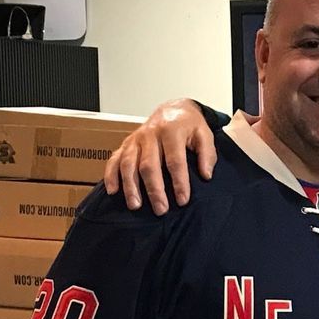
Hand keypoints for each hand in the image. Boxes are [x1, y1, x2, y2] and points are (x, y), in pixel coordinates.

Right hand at [103, 99, 215, 213]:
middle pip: (149, 165)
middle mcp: (150, 134)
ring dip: (131, 186)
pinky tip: (113, 191)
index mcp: (171, 130)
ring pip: (129, 164)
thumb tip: (206, 175)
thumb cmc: (189, 125)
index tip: (183, 200)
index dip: (179, 182)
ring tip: (136, 206)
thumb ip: (207, 154)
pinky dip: (111, 175)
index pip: (175, 160)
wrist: (172, 108)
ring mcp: (135, 139)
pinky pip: (114, 159)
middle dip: (154, 189)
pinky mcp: (126, 143)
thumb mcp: (205, 134)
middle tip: (161, 210)